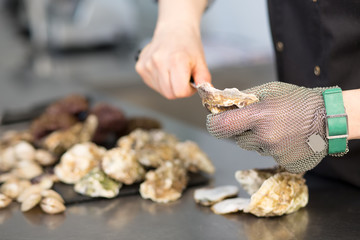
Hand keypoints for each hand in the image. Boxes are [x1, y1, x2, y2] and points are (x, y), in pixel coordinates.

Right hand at [135, 23, 210, 98]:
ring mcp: (147, 65)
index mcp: (176, 61)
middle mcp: (158, 62)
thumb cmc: (188, 45)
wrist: (173, 30)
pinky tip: (164, 69)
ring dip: (169, 85)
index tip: (190, 81)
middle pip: (169, 94)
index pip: (180, 92)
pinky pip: (153, 84)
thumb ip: (204, 79)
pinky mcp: (140, 67)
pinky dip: (160, 81)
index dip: (188, 90)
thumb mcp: (201, 61)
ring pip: (161, 90)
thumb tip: (206, 91)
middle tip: (183, 77)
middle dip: (179, 89)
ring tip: (173, 70)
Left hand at [206, 82, 330, 172]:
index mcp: (259, 116)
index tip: (213, 120)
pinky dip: (271, 147)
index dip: (213, 124)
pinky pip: (268, 155)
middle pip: (236, 139)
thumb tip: (221, 104)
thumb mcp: (269, 90)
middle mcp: (264, 137)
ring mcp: (275, 153)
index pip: (221, 126)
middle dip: (241, 130)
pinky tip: (284, 137)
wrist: (327, 117)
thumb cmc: (296, 99)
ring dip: (257, 139)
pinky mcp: (284, 163)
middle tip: (255, 120)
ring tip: (275, 127)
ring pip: (252, 147)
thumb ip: (244, 98)